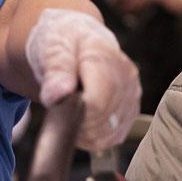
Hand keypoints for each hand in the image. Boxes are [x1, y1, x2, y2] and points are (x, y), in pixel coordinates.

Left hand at [23, 8, 139, 148]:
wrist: (75, 42)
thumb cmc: (61, 44)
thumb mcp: (50, 48)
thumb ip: (55, 70)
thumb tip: (59, 94)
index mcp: (104, 56)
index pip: (96, 102)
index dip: (74, 113)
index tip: (57, 104)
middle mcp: (126, 76)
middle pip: (103, 120)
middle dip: (76, 121)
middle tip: (60, 105)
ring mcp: (132, 95)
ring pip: (108, 134)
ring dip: (83, 131)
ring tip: (70, 109)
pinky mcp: (131, 111)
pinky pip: (112, 138)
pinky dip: (93, 137)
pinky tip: (81, 119)